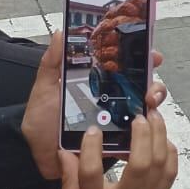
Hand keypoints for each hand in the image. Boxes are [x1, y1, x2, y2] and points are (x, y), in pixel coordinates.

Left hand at [22, 33, 167, 181]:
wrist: (35, 155)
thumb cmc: (42, 121)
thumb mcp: (45, 87)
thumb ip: (52, 61)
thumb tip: (60, 33)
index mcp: (98, 83)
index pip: (127, 67)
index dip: (144, 58)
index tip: (152, 56)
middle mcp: (111, 100)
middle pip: (143, 88)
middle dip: (154, 85)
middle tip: (149, 89)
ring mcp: (115, 122)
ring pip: (145, 112)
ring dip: (152, 108)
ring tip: (146, 106)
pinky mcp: (114, 144)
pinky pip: (136, 139)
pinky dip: (144, 134)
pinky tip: (142, 130)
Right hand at [60, 113, 177, 188]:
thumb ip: (69, 182)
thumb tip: (63, 152)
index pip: (92, 175)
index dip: (92, 149)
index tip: (93, 130)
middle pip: (139, 165)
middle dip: (142, 136)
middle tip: (137, 115)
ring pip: (159, 166)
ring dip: (160, 137)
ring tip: (153, 117)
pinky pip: (170, 174)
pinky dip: (170, 153)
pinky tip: (163, 139)